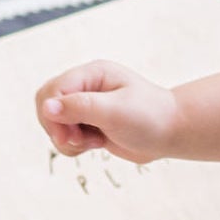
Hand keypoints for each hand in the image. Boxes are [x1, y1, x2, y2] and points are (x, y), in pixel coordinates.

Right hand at [35, 59, 180, 164]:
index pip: (53, 90)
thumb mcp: (115, 111)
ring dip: (67, 139)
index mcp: (93, 73)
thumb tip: (47, 107)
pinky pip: (66, 136)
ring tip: (93, 142)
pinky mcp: (89, 124)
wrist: (172, 133)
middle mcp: (87, 87)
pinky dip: (74, 146)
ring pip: (54, 124)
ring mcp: (87, 106)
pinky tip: (96, 145)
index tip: (68, 136)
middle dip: (57, 128)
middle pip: (47, 106)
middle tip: (79, 141)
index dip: (52, 115)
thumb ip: (80, 107)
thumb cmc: (150, 117)